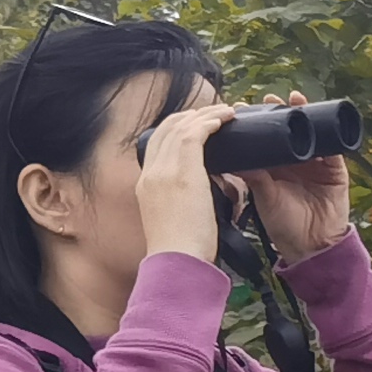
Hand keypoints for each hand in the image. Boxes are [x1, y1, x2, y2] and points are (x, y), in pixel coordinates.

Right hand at [135, 100, 235, 266]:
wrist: (176, 261)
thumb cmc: (182, 250)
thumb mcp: (174, 218)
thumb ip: (184, 200)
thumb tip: (207, 191)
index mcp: (146, 184)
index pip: (156, 144)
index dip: (175, 128)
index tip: (195, 124)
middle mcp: (151, 173)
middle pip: (165, 130)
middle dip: (189, 116)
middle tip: (212, 112)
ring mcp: (164, 171)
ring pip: (180, 127)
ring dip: (204, 115)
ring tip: (224, 111)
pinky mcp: (183, 173)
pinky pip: (194, 135)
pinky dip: (209, 123)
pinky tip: (224, 120)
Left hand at [246, 92, 350, 261]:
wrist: (313, 246)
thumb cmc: (284, 225)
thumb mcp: (264, 198)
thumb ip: (254, 178)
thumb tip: (237, 158)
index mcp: (273, 168)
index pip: (263, 139)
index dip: (256, 123)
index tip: (242, 108)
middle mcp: (294, 162)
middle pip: (288, 130)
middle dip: (280, 112)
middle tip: (269, 98)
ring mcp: (315, 164)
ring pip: (310, 133)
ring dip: (304, 115)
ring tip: (295, 99)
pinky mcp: (334, 169)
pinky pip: (333, 147)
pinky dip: (328, 133)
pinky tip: (320, 120)